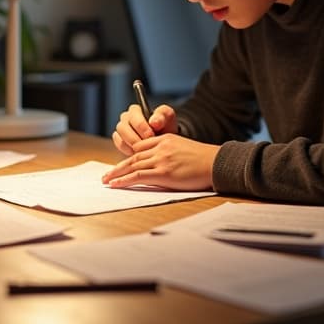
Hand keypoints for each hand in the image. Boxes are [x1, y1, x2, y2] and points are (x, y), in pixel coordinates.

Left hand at [102, 133, 218, 190]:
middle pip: (134, 156)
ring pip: (133, 165)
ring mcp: (161, 159)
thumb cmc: (204, 160)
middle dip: (118, 166)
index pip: (141, 147)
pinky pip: (138, 176)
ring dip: (117, 174)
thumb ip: (169, 154)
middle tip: (107, 174)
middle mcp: (161, 147)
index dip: (130, 157)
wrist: (216, 163)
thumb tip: (161, 167)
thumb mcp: (184, 149)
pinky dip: (124, 180)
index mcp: (165, 139)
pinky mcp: (163, 172)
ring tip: (107, 181)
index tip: (122, 165)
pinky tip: (116, 184)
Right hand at [112, 103, 179, 155]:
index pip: (133, 114)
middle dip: (135, 137)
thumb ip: (162, 116)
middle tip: (147, 145)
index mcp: (135, 110)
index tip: (151, 135)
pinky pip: (119, 145)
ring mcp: (121, 131)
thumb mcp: (167, 119)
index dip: (141, 125)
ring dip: (132, 145)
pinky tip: (137, 153)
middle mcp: (125, 119)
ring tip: (143, 150)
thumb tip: (153, 122)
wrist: (164, 142)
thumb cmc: (165, 128)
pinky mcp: (119, 141)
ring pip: (120, 137)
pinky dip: (128, 150)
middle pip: (123, 127)